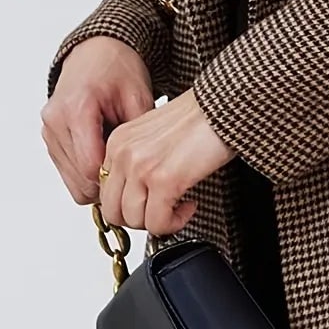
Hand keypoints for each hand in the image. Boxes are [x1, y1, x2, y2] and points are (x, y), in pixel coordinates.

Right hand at [40, 35, 155, 204]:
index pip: (90, 167)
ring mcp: (48, 130)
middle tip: (128, 163)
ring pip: (72, 181)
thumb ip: (135, 140)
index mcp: (77, 108)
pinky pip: (67, 171)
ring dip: (95, 176)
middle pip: (80, 180)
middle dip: (106, 179)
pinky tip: (102, 149)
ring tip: (115, 152)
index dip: (114, 176)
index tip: (133, 170)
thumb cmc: (119, 69)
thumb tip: (135, 177)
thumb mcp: (138, 98)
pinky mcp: (48, 137)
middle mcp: (55, 121)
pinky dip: (85, 169)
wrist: (97, 50)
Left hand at [98, 87, 238, 236]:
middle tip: (161, 212)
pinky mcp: (163, 180)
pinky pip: (158, 223)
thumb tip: (136, 195)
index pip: (105, 191)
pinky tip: (189, 205)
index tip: (148, 204)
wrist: (224, 105)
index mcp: (118, 141)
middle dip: (140, 219)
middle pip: (113, 211)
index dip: (129, 205)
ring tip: (179, 206)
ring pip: (134, 221)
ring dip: (159, 221)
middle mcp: (124, 153)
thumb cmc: (199, 117)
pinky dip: (175, 222)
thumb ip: (138, 161)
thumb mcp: (153, 135)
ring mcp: (141, 167)